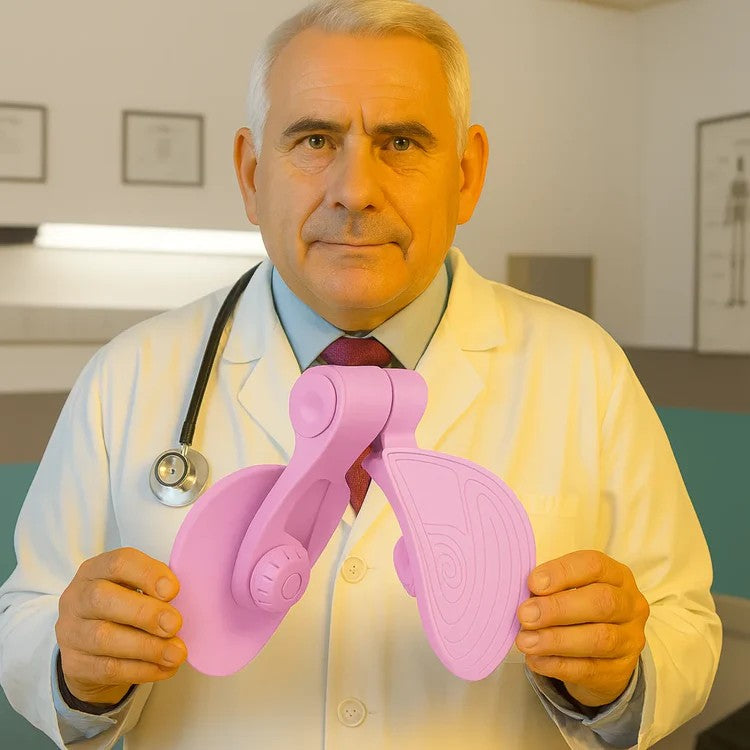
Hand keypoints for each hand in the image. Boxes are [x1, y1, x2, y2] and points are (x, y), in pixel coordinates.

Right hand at [56, 547, 185, 706]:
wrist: (92, 651)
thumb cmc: (124, 608)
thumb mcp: (135, 589)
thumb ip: (155, 589)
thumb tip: (185, 601)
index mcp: (95, 570)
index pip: (118, 562)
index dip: (147, 574)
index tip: (174, 590)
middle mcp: (76, 598)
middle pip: (102, 598)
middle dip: (144, 612)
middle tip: (175, 624)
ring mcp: (70, 632)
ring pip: (104, 638)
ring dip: (147, 647)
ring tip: (176, 653)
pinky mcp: (74, 665)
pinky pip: (107, 669)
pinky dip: (141, 669)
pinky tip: (164, 668)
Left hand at [515, 550, 648, 707]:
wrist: (605, 652)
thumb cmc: (580, 607)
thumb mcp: (570, 588)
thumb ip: (550, 588)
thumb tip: (524, 596)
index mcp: (617, 575)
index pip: (594, 566)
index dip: (561, 573)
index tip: (532, 583)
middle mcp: (630, 605)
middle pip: (601, 602)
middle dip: (557, 608)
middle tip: (525, 615)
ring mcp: (630, 640)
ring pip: (598, 639)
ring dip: (555, 640)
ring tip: (525, 641)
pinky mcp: (621, 671)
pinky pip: (590, 669)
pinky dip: (558, 664)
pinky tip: (536, 659)